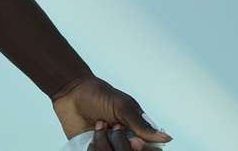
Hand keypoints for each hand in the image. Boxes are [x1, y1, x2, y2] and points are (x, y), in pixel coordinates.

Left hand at [52, 75, 171, 149]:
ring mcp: (108, 148)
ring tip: (100, 124)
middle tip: (114, 127)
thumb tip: (166, 138)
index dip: (143, 149)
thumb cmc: (99, 95)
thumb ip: (141, 125)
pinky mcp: (91, 150)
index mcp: (137, 133)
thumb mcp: (122, 106)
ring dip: (106, 143)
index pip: (150, 150)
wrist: (70, 92)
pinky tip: (91, 133)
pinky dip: (95, 147)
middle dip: (122, 144)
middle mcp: (124, 143)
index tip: (134, 140)